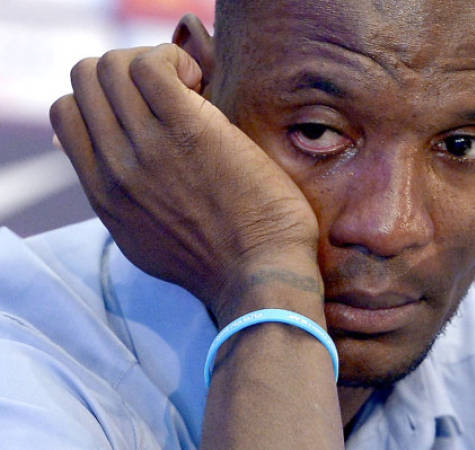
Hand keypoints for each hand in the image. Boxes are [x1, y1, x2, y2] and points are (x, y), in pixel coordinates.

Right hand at [49, 44, 320, 325]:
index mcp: (103, 192)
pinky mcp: (188, 130)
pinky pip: (154, 65)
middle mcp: (114, 167)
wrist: (258, 275)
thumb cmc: (220, 259)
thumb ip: (120, 203)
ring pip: (112, 67)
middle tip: (172, 95)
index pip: (67, 113)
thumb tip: (107, 171)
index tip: (146, 112)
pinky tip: (202, 84)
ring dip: (153, 64)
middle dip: (126, 74)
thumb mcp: (147, 240)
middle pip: (85, 80)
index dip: (104, 99)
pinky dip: (174, 61)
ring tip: (191, 90)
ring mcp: (146, 149)